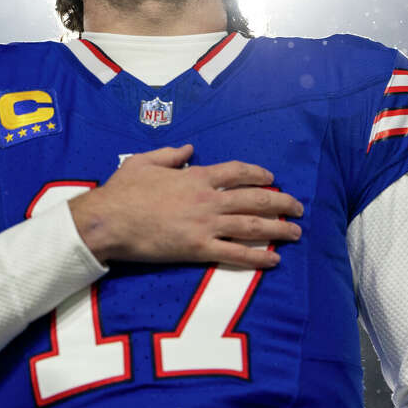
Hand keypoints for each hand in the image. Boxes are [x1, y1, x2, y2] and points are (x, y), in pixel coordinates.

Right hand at [68, 144, 303, 269]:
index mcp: (195, 176)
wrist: (108, 221)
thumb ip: (170, 154)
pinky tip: (274, 259)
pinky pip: (236, 254)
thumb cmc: (122, 191)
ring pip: (252, 226)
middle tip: (298, 207)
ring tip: (296, 232)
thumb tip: (189, 148)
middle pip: (255, 199)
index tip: (273, 179)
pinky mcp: (198, 249)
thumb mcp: (144, 161)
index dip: (259, 174)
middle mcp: (208, 199)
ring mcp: (205, 225)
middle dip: (281, 202)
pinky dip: (258, 257)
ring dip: (278, 228)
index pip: (237, 172)